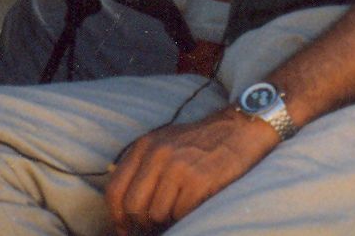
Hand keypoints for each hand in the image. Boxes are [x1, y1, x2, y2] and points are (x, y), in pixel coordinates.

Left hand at [105, 108, 277, 234]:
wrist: (239, 129)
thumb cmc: (200, 144)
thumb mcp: (164, 143)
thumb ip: (141, 166)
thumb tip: (122, 208)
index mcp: (144, 146)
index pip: (114, 191)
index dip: (117, 217)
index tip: (126, 229)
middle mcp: (157, 154)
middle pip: (133, 207)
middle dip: (141, 223)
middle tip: (153, 226)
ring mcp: (178, 167)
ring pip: (156, 214)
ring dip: (166, 220)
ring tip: (178, 210)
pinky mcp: (199, 180)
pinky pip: (179, 214)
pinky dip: (184, 216)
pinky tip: (192, 205)